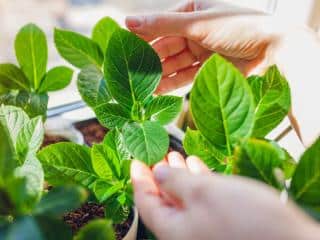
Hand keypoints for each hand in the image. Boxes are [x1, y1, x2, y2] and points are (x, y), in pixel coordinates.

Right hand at [126, 0, 282, 92]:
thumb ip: (162, 24)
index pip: (161, 24)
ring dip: (157, 74)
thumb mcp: (197, 23)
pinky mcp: (207, 70)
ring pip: (173, 63)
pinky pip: (184, 76)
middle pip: (166, 46)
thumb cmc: (239, 27)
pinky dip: (171, 84)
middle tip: (128, 72)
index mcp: (194, 10)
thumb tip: (129, 21)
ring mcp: (201, 51)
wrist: (274, 51)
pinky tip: (156, 90)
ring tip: (139, 85)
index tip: (123, 46)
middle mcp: (196, 31)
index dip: (142, 35)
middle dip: (148, 59)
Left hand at [131, 152, 318, 239]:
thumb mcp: (203, 193)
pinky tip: (198, 168)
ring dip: (179, 176)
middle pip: (164, 201)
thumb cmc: (244, 218)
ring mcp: (205, 230)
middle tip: (156, 154)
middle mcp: (186, 233)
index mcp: (174, 231)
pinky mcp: (222, 224)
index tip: (135, 160)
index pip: (146, 202)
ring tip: (175, 155)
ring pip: (184, 200)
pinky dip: (197, 184)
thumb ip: (175, 182)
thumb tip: (158, 173)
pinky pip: (201, 202)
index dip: (139, 179)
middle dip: (159, 175)